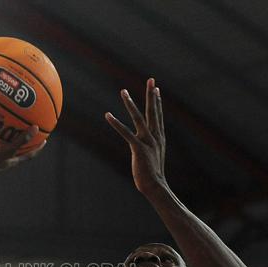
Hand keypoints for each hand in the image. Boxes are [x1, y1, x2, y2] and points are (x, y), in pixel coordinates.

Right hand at [0, 126, 43, 192]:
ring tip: (10, 119)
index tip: (44, 140)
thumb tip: (36, 128)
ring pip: (3, 141)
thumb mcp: (8, 150)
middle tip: (29, 126)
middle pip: (18, 147)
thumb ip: (22, 140)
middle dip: (24, 138)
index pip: (29, 155)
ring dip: (7, 132)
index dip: (38, 148)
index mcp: (12, 160)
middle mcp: (5, 157)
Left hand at [105, 78, 167, 197]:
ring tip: (123, 92)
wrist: (156, 186)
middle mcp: (155, 136)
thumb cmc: (153, 175)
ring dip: (130, 104)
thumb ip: (150, 148)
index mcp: (159, 138)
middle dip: (151, 95)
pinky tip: (108, 115)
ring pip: (138, 118)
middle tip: (151, 79)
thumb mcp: (153, 157)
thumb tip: (147, 147)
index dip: (157, 101)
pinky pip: (125, 133)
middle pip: (152, 111)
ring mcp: (147, 142)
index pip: (157, 116)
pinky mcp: (138, 148)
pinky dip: (116, 124)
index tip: (156, 89)